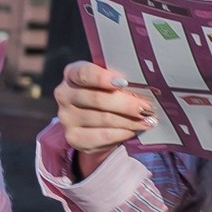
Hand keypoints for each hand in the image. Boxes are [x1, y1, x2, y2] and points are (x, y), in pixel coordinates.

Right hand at [54, 60, 158, 175]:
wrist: (92, 118)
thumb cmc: (104, 92)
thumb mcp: (107, 80)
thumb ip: (118, 80)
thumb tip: (143, 87)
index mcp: (71, 74)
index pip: (84, 73)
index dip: (102, 78)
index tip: (123, 82)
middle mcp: (64, 95)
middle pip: (96, 99)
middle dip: (126, 104)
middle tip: (147, 107)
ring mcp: (66, 118)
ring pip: (102, 119)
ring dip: (129, 121)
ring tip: (147, 120)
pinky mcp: (73, 138)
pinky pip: (101, 137)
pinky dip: (121, 134)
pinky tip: (133, 131)